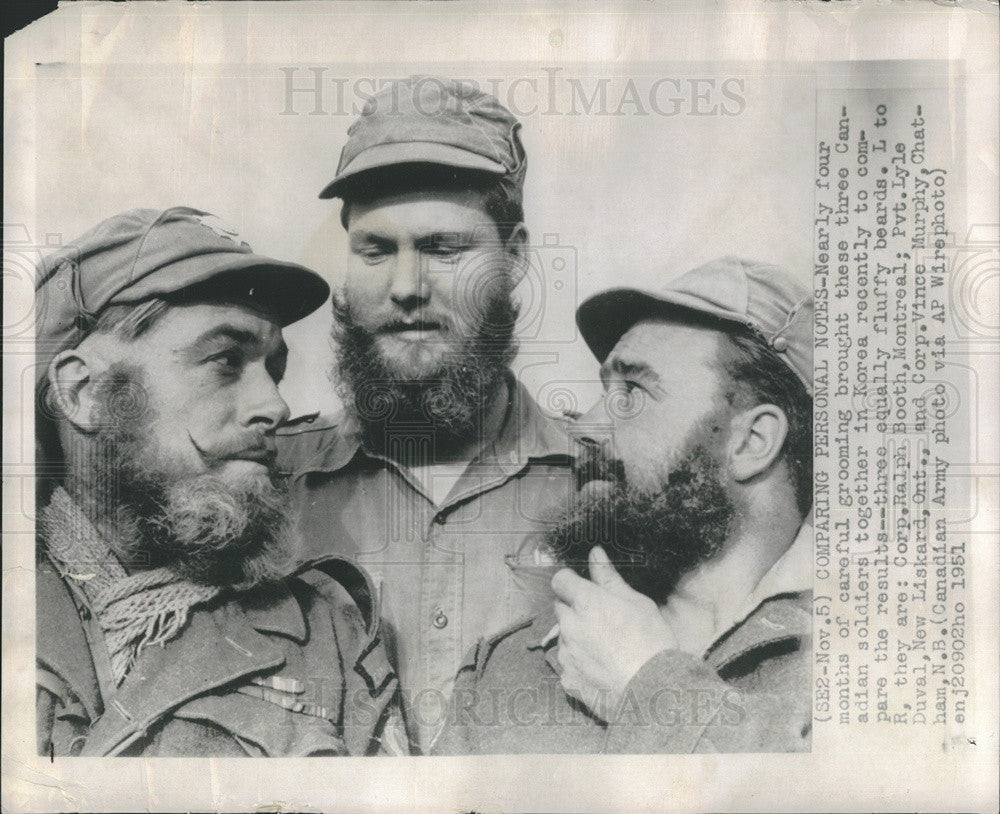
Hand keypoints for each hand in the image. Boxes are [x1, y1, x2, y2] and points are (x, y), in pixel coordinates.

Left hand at [551, 546, 677, 721]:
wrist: (655, 692)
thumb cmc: (652, 643)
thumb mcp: (637, 603)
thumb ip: (609, 578)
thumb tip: (595, 552)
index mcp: (586, 602)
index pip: (560, 580)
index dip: (571, 583)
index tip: (584, 589)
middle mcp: (570, 625)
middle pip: (560, 608)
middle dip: (575, 610)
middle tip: (602, 621)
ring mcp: (566, 654)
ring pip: (563, 636)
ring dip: (577, 636)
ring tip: (607, 649)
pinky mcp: (567, 678)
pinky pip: (567, 664)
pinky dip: (579, 663)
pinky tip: (602, 668)